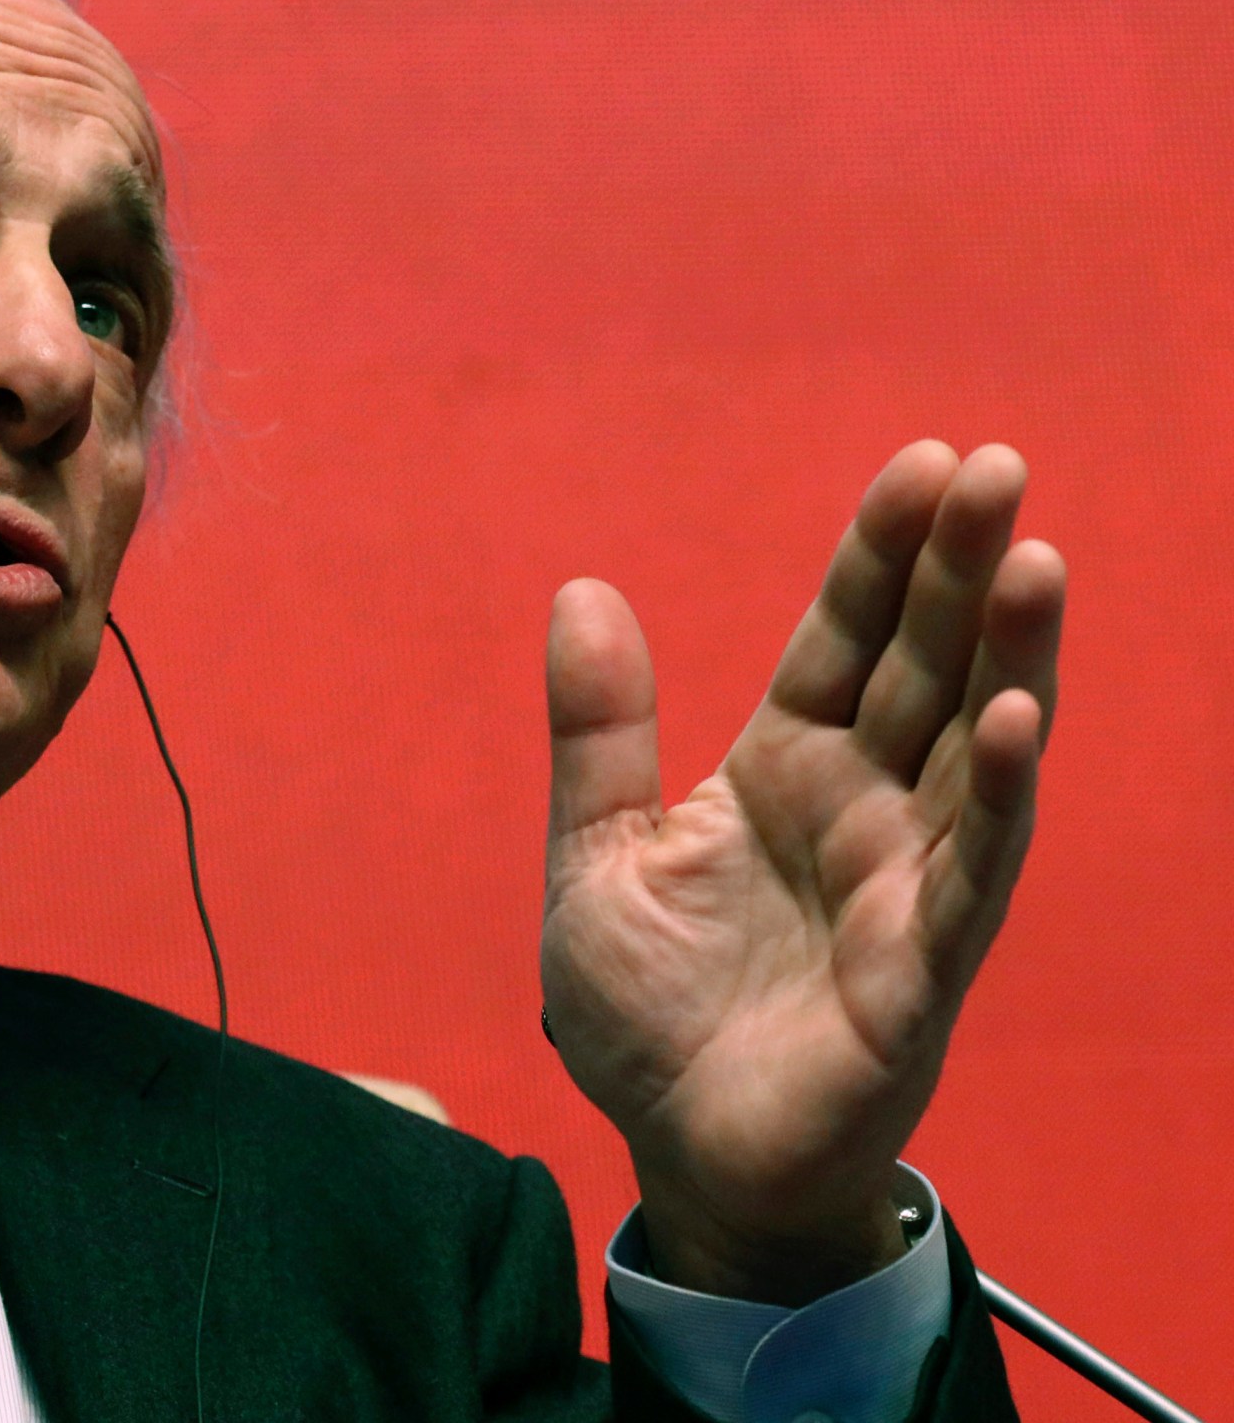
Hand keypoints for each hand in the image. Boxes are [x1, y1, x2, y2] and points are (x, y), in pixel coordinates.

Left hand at [540, 441, 1063, 1303]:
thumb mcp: (595, 854)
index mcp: (783, 769)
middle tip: (997, 468)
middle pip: (924, 668)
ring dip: (1007, 657)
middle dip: (961, 571)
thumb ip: (598, 732)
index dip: (882, 556)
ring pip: (972, 749)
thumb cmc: (648, 1013)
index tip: (921, 463)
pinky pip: (970, 869)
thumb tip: (579, 588)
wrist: (678, 1150)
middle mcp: (862, 809)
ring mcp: (905, 881)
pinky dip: (993, 793)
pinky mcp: (923, 965)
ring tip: (1033, 561)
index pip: (845, 639)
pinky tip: (1013, 717)